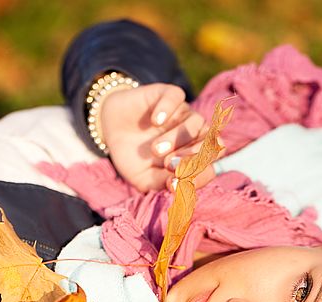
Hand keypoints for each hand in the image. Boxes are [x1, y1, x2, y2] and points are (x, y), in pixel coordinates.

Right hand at [99, 83, 217, 191]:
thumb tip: (178, 186)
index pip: (211, 166)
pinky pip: (176, 96)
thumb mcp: (145, 178)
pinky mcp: (167, 94)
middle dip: (191, 158)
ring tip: (156, 149)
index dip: (198, 176)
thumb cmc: (133, 157)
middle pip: (211, 143)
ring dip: (177, 138)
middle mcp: (194, 134)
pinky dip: (168, 108)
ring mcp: (183, 112)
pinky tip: (155, 121)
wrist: (110, 129)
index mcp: (194, 156)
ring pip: (196, 123)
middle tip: (168, 165)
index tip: (174, 183)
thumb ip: (163, 183)